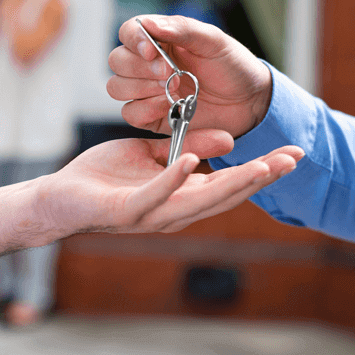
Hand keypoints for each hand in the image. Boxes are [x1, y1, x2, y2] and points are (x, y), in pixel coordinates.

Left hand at [38, 129, 303, 234]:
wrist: (60, 198)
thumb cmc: (105, 177)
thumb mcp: (152, 154)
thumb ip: (188, 147)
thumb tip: (228, 140)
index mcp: (183, 195)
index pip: (231, 182)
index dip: (263, 170)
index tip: (293, 152)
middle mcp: (175, 211)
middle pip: (226, 195)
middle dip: (261, 178)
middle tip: (293, 158)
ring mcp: (152, 215)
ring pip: (199, 201)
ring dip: (231, 183)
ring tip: (260, 165)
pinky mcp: (127, 212)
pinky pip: (154, 195)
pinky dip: (173, 179)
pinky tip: (191, 161)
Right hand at [107, 15, 271, 137]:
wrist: (249, 102)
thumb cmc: (232, 66)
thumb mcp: (213, 41)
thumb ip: (182, 29)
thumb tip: (149, 23)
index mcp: (160, 39)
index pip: (128, 32)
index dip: (134, 41)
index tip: (153, 51)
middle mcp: (148, 64)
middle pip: (117, 61)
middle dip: (140, 68)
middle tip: (170, 73)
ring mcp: (147, 91)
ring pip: (116, 87)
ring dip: (141, 88)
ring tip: (174, 89)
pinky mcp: (151, 116)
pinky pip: (130, 114)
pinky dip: (145, 109)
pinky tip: (168, 106)